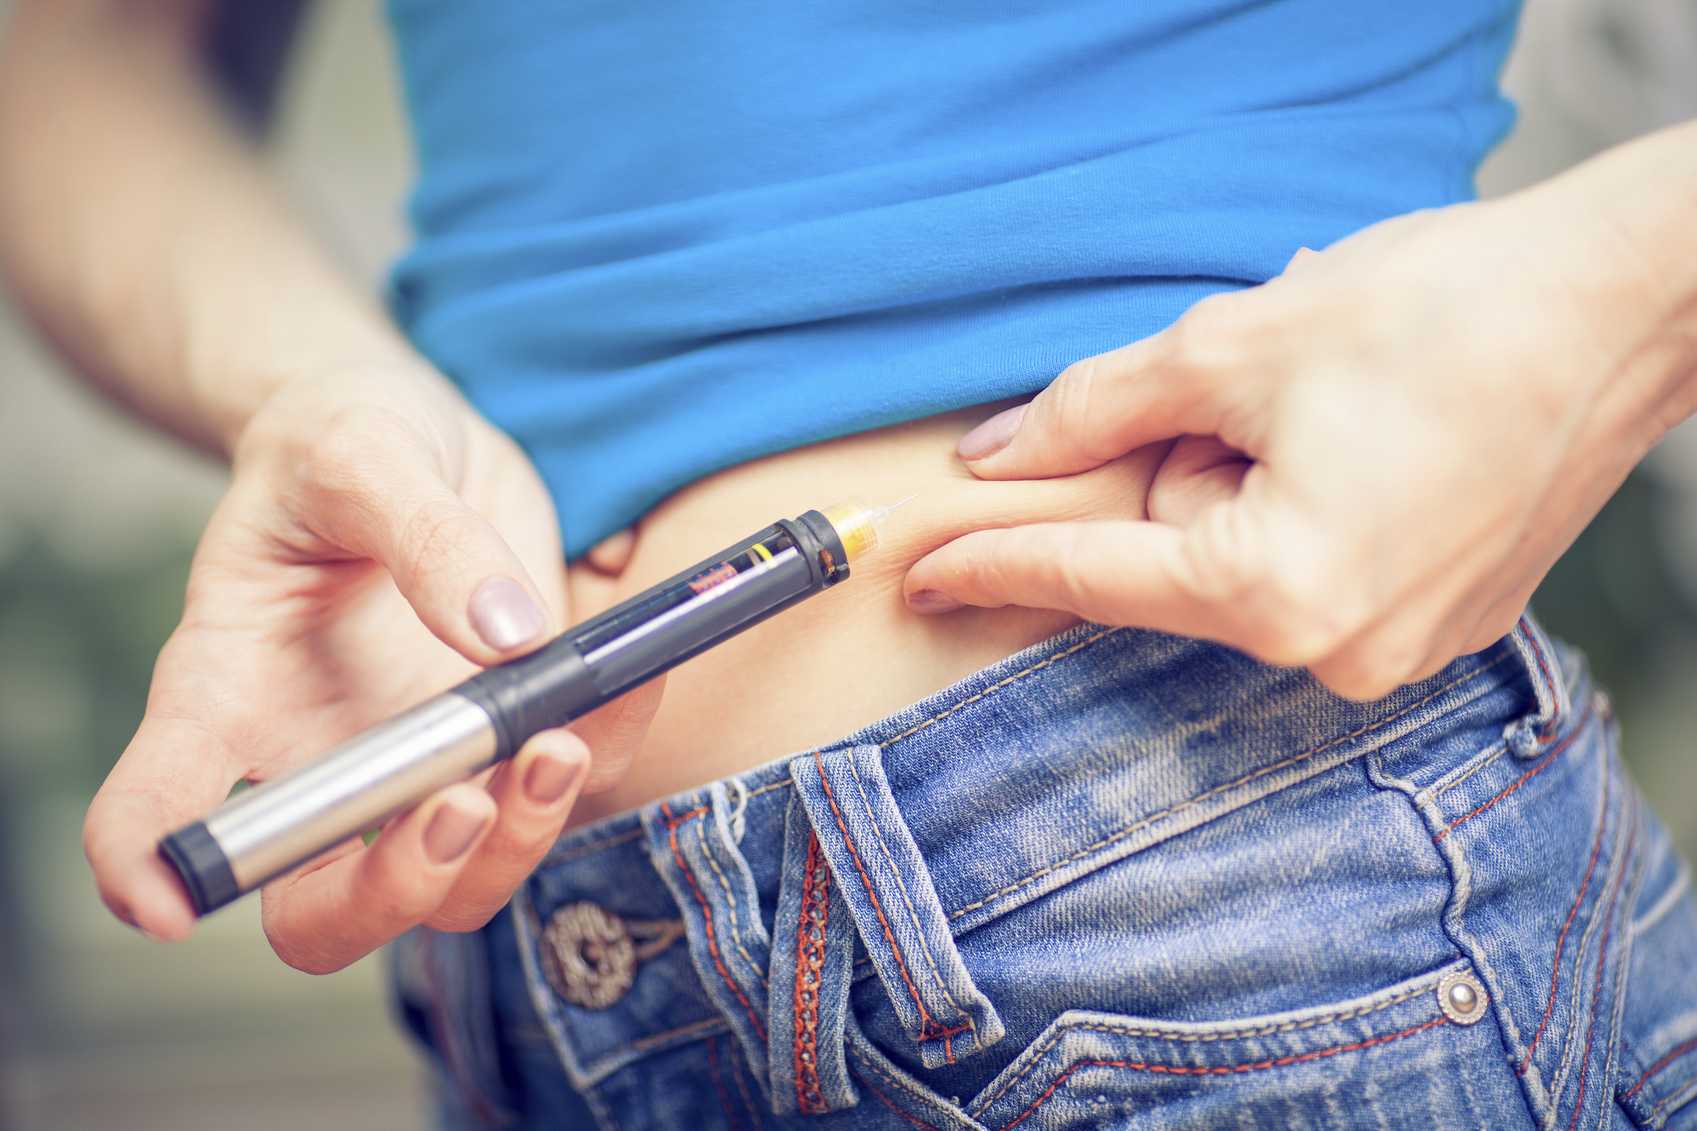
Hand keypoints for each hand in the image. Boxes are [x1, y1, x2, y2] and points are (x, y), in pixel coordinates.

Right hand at [84, 366, 660, 970]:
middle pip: (318, 907)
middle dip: (391, 891)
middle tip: (461, 807)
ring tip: (561, 745)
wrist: (417, 441)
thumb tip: (508, 631)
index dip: (147, 868)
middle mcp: (316, 758)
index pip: (156, 799)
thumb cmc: (343, 443)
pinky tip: (627, 682)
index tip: (165, 904)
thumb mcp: (362, 453)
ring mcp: (416, 769)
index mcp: (227, 689)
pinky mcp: (505, 743)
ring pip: (453, 884)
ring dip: (514, 846)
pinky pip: (559, 793)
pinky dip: (605, 756)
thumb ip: (424, 535)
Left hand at [905, 195, 1694, 699]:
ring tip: (1337, 401)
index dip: (996, 566)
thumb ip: (1091, 412)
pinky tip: (1369, 434)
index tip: (921, 577)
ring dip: (1250, 478)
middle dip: (1184, 468)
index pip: (1095, 582)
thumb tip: (998, 457)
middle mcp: (1340, 651)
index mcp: (1281, 591)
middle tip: (1263, 387)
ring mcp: (1399, 650)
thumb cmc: (1442, 313)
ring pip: (1246, 561)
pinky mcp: (1440, 624)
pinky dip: (1305, 502)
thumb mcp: (1232, 346)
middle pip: (1181, 560)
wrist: (1625, 304)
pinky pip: (1314, 568)